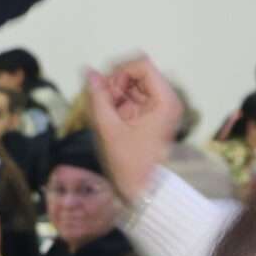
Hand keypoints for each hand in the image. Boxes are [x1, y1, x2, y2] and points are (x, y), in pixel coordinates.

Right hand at [85, 58, 180, 201]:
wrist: (143, 190)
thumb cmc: (131, 165)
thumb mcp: (109, 128)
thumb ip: (98, 97)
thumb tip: (89, 72)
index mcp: (165, 100)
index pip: (142, 65)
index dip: (120, 71)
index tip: (106, 89)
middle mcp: (166, 99)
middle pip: (136, 72)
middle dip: (115, 84)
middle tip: (104, 104)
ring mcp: (158, 106)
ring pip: (131, 84)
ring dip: (114, 94)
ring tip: (107, 114)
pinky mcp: (150, 113)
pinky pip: (131, 97)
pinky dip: (117, 103)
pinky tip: (111, 118)